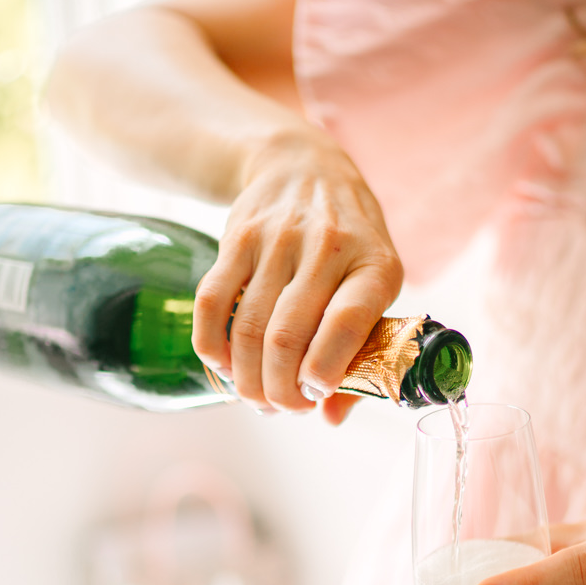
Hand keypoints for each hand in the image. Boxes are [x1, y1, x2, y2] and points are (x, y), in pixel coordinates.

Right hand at [192, 127, 403, 419]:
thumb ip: (361, 352)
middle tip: (282, 407)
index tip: (315, 395)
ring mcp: (277, 241)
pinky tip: (223, 367)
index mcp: (374, 266)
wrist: (304, 167)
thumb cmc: (350, 244)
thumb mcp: (374, 286)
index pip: (347, 321)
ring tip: (255, 397)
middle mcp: (326, 249)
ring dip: (246, 378)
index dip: (327, 367)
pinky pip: (212, 303)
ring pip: (249, 328)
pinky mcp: (237, 239)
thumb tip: (331, 417)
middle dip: (279, 390)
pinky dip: (212, 346)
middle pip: (287, 337)